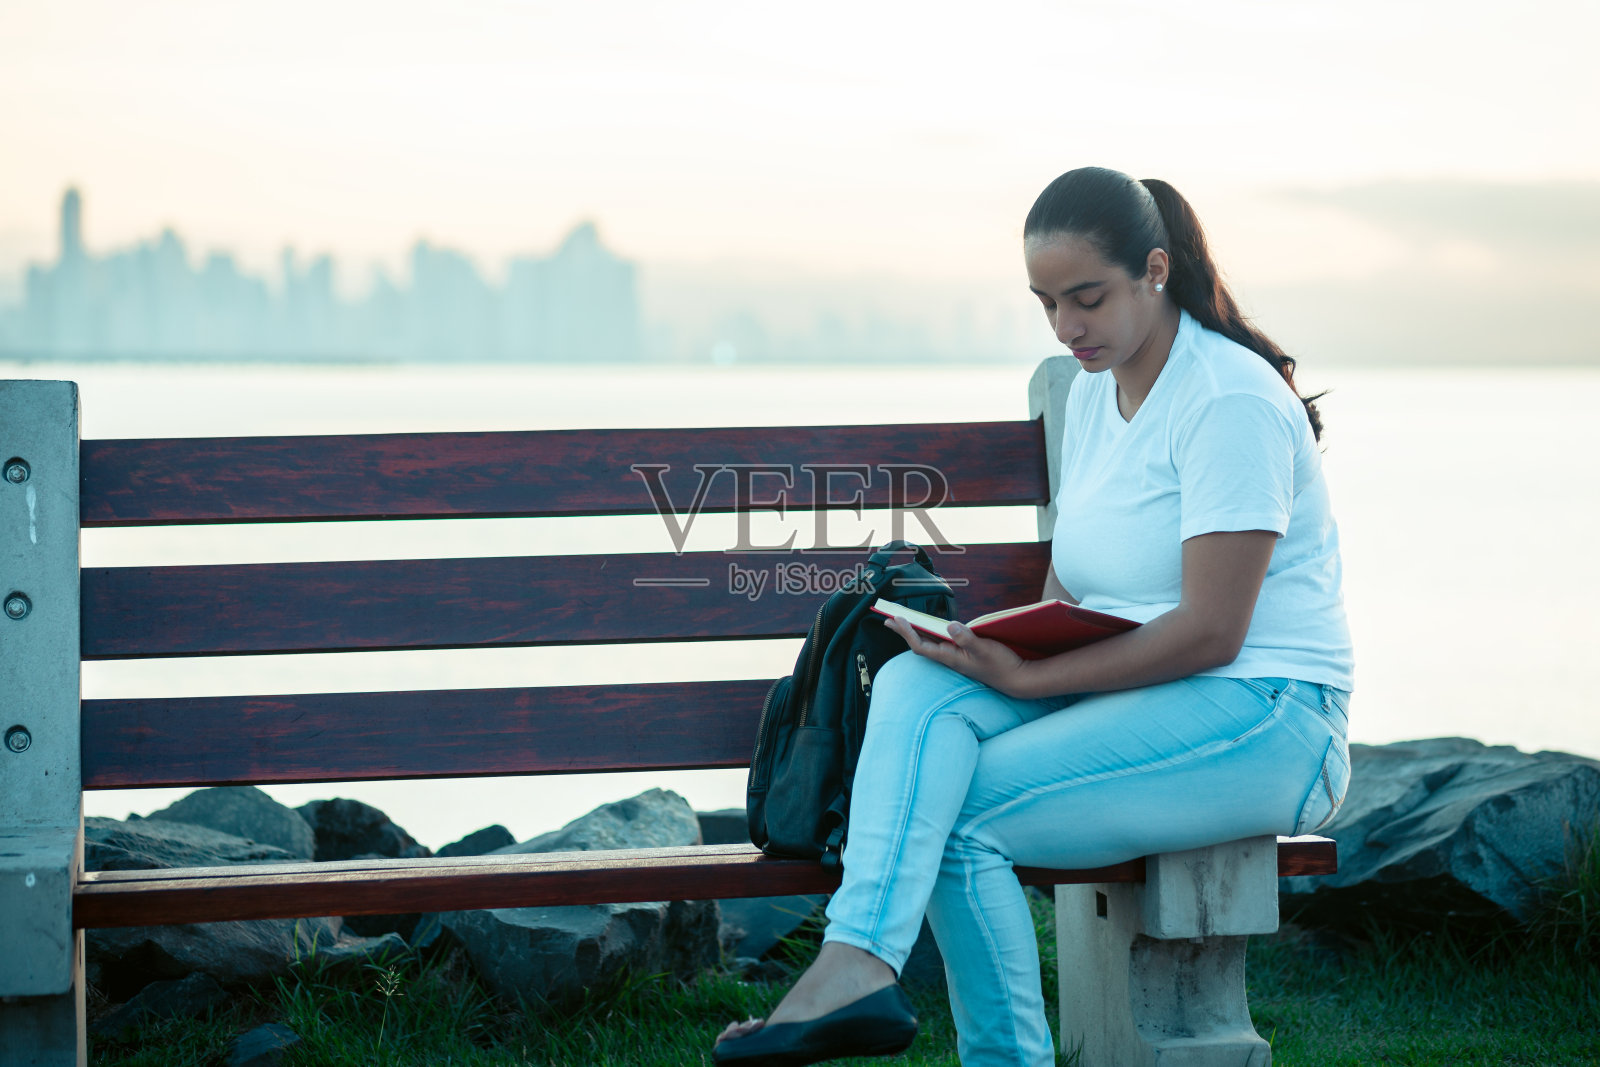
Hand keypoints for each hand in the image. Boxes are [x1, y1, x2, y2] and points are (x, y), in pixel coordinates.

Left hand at [884, 616, 1034, 697]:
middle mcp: (950, 657)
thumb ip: (967, 638)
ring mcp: (956, 656)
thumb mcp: (985, 650)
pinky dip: (932, 633)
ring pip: (930, 642)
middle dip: (904, 630)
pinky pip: (942, 642)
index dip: (906, 632)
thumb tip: (950, 625)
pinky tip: (931, 627)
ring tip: (903, 620)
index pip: (921, 645)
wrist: (1016, 679)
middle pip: (920, 643)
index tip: (895, 619)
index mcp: (950, 657)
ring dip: (915, 630)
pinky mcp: (964, 654)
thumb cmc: (1001, 665)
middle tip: (887, 618)